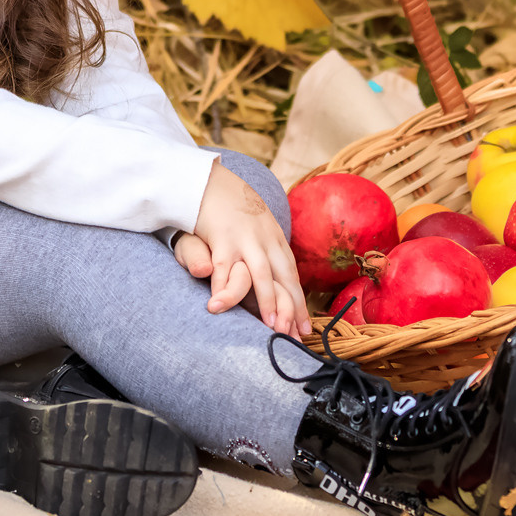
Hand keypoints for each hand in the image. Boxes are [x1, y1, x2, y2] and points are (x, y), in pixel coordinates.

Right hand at [188, 159, 310, 335]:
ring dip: (267, 302)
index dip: (299, 301)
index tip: (305, 327)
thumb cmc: (231, 208)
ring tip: (271, 327)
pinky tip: (222, 308)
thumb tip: (278, 277)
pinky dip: (224, 289)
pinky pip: (225, 268)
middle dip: (291, 307)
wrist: (210, 180)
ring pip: (261, 275)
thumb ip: (264, 249)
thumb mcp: (255, 226)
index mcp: (274, 238)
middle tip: (296, 335)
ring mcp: (245, 238)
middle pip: (283, 277)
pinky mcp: (223, 237)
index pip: (291, 274)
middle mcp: (265, 239)